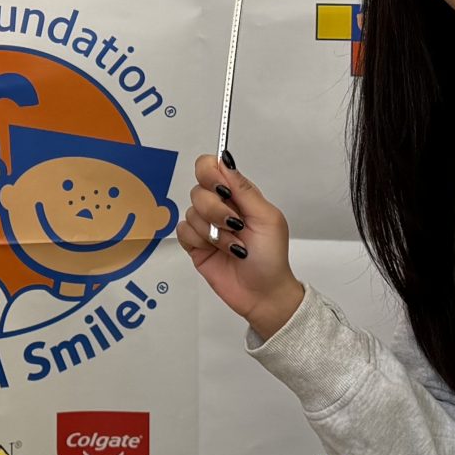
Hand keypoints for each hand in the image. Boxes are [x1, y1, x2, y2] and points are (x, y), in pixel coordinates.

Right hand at [177, 156, 304, 339]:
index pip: (211, 167)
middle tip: (235, 225)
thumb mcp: (266, 218)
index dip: (210, 173)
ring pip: (191, 211)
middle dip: (215, 209)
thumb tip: (224, 159)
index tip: (222, 190)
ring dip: (214, 231)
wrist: (263, 294)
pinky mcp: (194, 245)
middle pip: (198, 189)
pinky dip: (200, 241)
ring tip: (233, 246)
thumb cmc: (271, 256)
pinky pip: (183, 231)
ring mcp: (206, 225)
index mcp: (238, 195)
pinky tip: (215, 251)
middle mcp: (219, 206)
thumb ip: (244, 190)